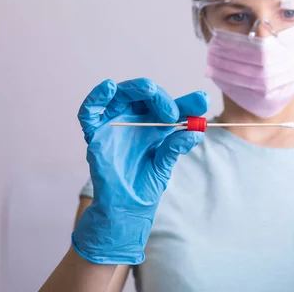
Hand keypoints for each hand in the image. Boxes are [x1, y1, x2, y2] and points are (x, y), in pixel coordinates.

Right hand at [71, 78, 209, 263]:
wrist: (124, 206)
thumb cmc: (145, 185)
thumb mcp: (164, 165)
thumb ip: (175, 147)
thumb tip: (196, 133)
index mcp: (158, 125)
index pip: (174, 108)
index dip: (189, 103)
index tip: (203, 100)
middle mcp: (137, 120)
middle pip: (147, 96)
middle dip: (161, 98)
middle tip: (173, 113)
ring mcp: (115, 124)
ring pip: (121, 95)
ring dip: (134, 88)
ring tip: (149, 89)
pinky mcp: (95, 133)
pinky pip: (90, 111)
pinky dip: (97, 96)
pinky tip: (108, 87)